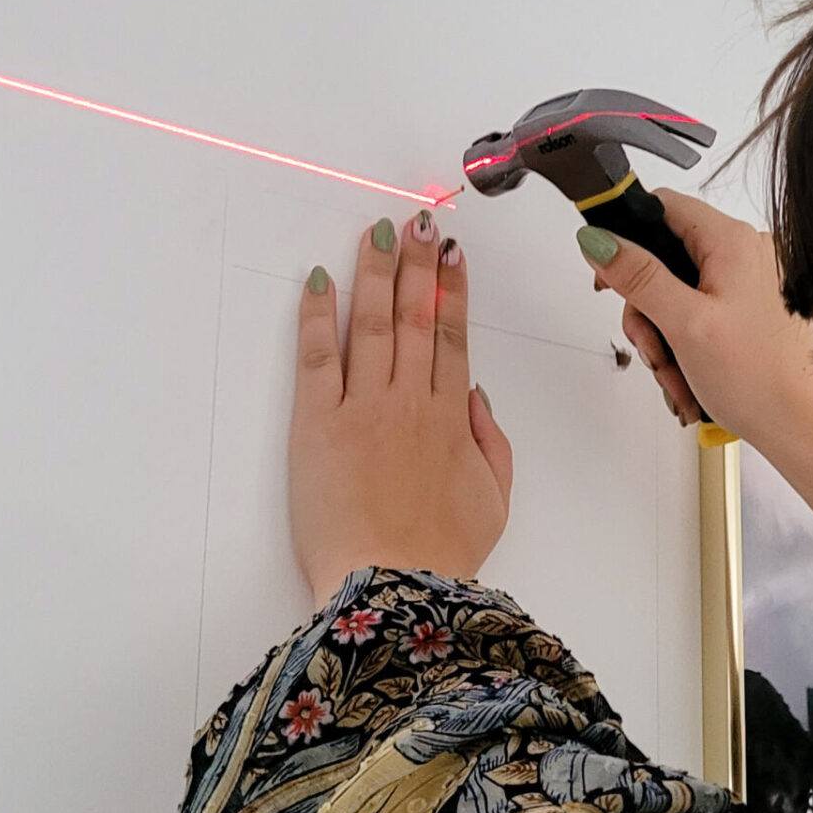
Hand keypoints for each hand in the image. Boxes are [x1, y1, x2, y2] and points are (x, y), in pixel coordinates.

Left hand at [290, 210, 512, 609]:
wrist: (393, 591)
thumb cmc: (441, 555)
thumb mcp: (494, 500)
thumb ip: (491, 442)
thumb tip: (475, 396)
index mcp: (453, 419)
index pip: (454, 336)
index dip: (453, 290)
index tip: (451, 255)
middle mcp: (410, 401)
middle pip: (417, 315)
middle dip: (416, 262)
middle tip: (416, 221)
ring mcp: (363, 407)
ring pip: (373, 322)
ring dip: (374, 272)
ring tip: (375, 232)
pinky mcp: (318, 423)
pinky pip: (318, 355)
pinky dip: (318, 314)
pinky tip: (319, 281)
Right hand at [580, 190, 812, 531]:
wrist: (799, 427)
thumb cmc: (759, 380)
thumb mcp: (684, 324)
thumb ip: (638, 277)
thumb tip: (600, 241)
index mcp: (734, 241)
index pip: (663, 207)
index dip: (627, 234)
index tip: (609, 270)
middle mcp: (748, 253)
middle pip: (666, 256)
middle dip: (647, 307)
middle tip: (651, 343)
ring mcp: (752, 282)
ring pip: (679, 291)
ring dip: (664, 334)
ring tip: (674, 371)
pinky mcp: (752, 309)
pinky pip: (700, 312)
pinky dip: (685, 342)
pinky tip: (689, 374)